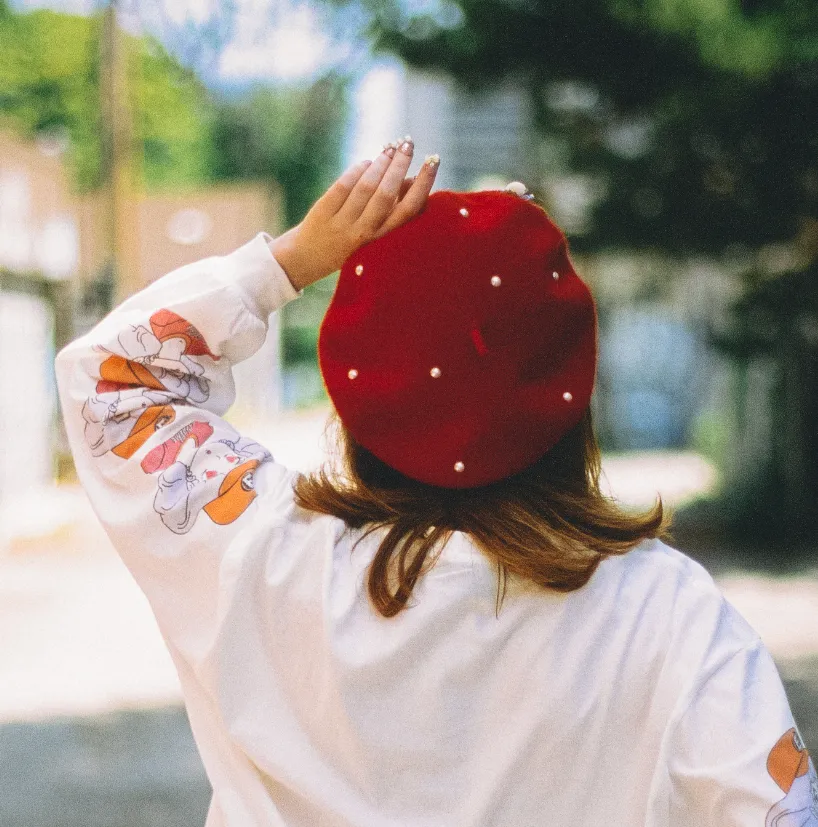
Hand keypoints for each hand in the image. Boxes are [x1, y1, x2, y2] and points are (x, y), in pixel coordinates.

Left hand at [270, 138, 438, 289]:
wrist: (307, 259)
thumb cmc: (350, 242)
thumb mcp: (375, 232)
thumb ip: (394, 209)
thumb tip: (413, 180)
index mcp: (382, 240)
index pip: (409, 210)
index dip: (423, 184)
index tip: (433, 162)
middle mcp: (363, 235)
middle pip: (386, 195)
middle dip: (400, 166)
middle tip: (409, 144)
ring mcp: (341, 224)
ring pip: (365, 189)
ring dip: (380, 164)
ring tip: (390, 148)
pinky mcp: (322, 213)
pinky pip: (342, 186)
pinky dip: (357, 171)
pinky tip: (367, 161)